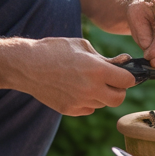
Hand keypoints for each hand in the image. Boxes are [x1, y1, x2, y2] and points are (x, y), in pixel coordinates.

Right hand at [23, 38, 137, 116]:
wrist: (26, 65)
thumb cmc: (54, 50)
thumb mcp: (82, 46)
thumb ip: (105, 58)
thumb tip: (124, 62)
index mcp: (97, 70)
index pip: (127, 81)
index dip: (128, 76)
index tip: (124, 73)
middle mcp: (91, 89)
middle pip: (118, 99)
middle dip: (118, 90)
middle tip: (111, 81)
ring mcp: (79, 102)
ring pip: (102, 104)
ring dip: (102, 95)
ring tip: (89, 82)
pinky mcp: (69, 110)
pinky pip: (88, 109)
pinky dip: (88, 101)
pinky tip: (77, 89)